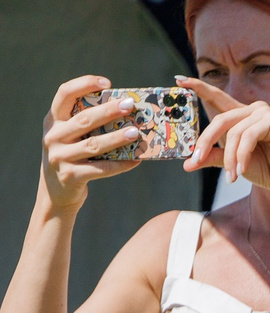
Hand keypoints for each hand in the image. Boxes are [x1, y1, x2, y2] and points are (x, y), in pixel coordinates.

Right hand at [41, 79, 142, 211]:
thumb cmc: (71, 156)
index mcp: (52, 120)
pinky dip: (121, 165)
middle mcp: (53, 136)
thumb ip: (85, 123)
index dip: (84, 84)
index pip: (64, 94)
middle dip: (108, 111)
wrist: (56, 192)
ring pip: (94, 145)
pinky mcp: (71, 176)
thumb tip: (124, 111)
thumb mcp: (70, 136)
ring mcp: (60, 156)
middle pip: (84, 119)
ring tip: (136, 133)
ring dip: (117, 138)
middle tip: (130, 105)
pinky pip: (101, 168)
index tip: (107, 82)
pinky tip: (136, 160)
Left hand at [177, 78, 269, 199]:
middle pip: (221, 120)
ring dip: (231, 157)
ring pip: (234, 132)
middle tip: (196, 159)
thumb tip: (187, 164)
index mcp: (242, 114)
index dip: (198, 87)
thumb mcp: (232, 160)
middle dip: (206, 141)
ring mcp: (264, 112)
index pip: (216, 97)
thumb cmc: (265, 169)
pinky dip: (243, 155)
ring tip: (232, 176)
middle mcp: (253, 109)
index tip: (179, 80)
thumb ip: (212, 156)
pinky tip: (243, 171)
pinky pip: (248, 136)